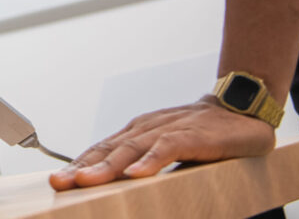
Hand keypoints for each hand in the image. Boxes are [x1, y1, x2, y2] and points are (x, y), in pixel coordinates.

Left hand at [47, 97, 275, 190]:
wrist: (240, 109)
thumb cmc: (202, 134)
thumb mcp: (167, 150)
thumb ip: (146, 166)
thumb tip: (124, 190)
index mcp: (137, 134)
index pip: (101, 150)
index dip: (78, 165)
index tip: (58, 182)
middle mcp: (146, 129)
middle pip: (107, 150)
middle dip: (81, 167)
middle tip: (59, 183)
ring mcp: (167, 130)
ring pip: (130, 148)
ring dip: (106, 166)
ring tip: (86, 181)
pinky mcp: (191, 135)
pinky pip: (167, 148)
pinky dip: (150, 161)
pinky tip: (137, 175)